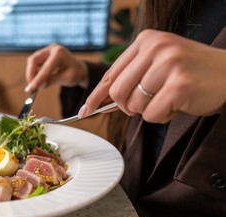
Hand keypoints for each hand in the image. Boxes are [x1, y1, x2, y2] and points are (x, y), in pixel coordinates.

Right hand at [25, 43, 88, 91]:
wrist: (78, 68)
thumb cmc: (75, 73)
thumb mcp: (66, 79)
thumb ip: (51, 81)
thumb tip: (38, 85)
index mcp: (60, 53)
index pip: (45, 67)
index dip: (37, 79)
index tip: (31, 89)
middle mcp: (52, 48)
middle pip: (34, 60)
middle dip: (30, 74)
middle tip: (30, 87)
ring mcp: (46, 50)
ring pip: (32, 62)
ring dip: (32, 74)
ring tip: (37, 84)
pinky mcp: (43, 54)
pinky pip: (34, 63)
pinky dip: (34, 72)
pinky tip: (39, 78)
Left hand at [78, 29, 225, 122]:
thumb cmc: (191, 73)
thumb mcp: (159, 65)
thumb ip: (132, 77)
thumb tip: (100, 101)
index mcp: (147, 41)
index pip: (112, 73)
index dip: (96, 95)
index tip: (85, 109)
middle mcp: (156, 48)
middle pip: (118, 92)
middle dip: (128, 106)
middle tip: (148, 103)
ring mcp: (168, 64)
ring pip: (134, 105)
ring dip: (148, 110)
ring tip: (168, 99)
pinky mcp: (179, 84)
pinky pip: (151, 114)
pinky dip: (162, 116)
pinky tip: (178, 104)